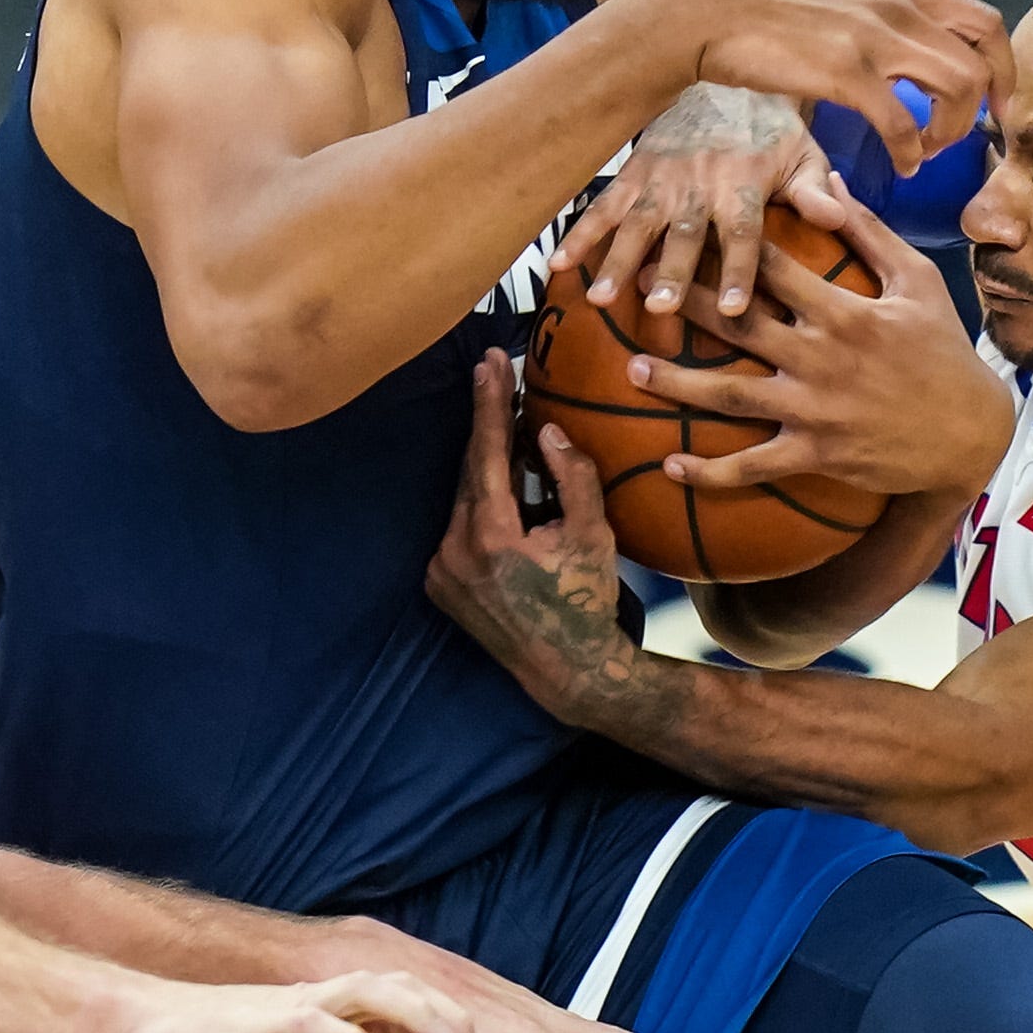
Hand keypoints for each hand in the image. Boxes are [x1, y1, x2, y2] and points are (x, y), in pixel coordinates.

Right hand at [95, 970, 491, 1032]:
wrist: (147, 1032)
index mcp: (329, 1017)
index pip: (398, 1023)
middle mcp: (323, 1001)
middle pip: (402, 995)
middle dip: (448, 1021)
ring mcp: (299, 1005)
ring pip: (376, 995)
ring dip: (420, 1019)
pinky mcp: (272, 1020)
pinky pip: (325, 1024)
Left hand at [428, 351, 666, 721]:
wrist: (567, 670)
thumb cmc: (586, 601)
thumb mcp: (593, 535)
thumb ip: (573, 476)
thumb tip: (549, 429)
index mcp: (489, 537)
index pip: (486, 454)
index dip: (489, 403)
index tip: (489, 362)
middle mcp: (453, 552)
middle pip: (471, 471)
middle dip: (488, 426)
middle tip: (498, 375)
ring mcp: (441, 571)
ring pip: (464, 498)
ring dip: (488, 466)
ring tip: (513, 429)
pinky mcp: (439, 584)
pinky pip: (459, 526)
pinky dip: (480, 502)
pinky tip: (506, 487)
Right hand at [552, 85, 845, 320]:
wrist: (723, 71)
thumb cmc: (771, 128)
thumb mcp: (803, 152)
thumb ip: (815, 189)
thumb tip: (837, 216)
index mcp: (744, 184)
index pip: (745, 233)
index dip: (741, 270)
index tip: (738, 310)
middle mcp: (699, 184)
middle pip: (685, 234)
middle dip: (671, 272)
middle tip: (658, 309)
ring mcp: (661, 180)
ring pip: (638, 224)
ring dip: (618, 260)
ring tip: (599, 297)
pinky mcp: (633, 173)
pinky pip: (603, 205)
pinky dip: (579, 233)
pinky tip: (556, 265)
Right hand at [631, 0, 1010, 179]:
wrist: (705, 7)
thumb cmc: (757, 2)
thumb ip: (871, 4)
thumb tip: (893, 26)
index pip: (980, 20)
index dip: (1002, 66)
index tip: (996, 103)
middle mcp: (894, 5)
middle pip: (981, 57)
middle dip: (986, 106)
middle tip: (967, 136)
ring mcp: (872, 36)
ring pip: (957, 87)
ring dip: (950, 130)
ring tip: (926, 150)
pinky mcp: (843, 71)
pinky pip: (903, 121)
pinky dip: (912, 151)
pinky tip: (901, 163)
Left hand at [641, 196, 1016, 499]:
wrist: (970, 432)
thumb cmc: (942, 348)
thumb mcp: (916, 281)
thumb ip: (868, 231)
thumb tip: (828, 180)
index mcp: (844, 312)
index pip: (775, 269)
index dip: (727, 247)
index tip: (685, 228)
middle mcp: (822, 359)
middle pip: (738, 325)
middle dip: (684, 304)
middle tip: (636, 287)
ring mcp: (815, 410)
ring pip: (732, 395)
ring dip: (678, 383)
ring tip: (633, 369)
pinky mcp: (815, 454)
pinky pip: (753, 466)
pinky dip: (710, 471)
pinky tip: (670, 466)